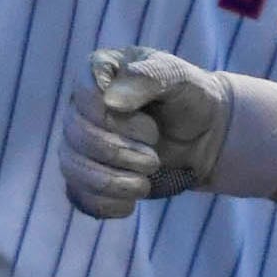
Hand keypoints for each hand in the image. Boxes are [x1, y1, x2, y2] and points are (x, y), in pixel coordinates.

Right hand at [59, 46, 234, 218]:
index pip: (85, 97)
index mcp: (98, 73)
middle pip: (78, 136)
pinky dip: (104, 203)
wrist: (204, 134)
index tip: (152, 127)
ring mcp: (79, 143)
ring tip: (145, 183)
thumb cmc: (188, 97)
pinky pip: (78, 195)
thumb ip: (147, 78)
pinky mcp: (86, 174)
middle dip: (120, 153)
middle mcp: (80, 107)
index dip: (119, 121)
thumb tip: (111, 102)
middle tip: (153, 158)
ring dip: (112, 181)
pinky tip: (130, 204)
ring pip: (72, 167)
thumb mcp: (178, 77)